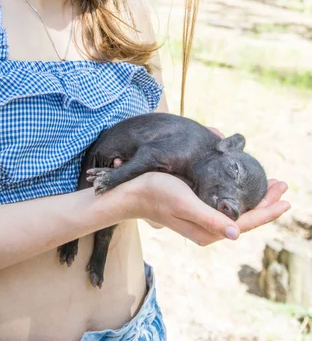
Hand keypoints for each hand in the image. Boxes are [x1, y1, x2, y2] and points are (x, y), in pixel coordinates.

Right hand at [124, 172, 289, 245]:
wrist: (131, 192)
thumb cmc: (156, 193)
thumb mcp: (184, 203)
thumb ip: (209, 218)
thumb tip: (237, 233)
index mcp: (207, 231)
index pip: (246, 223)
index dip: (267, 210)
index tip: (285, 198)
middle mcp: (208, 230)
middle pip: (246, 218)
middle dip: (266, 202)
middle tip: (283, 185)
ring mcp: (203, 221)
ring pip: (238, 213)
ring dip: (255, 200)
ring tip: (270, 187)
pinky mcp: (197, 211)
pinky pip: (227, 208)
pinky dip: (240, 198)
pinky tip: (244, 190)